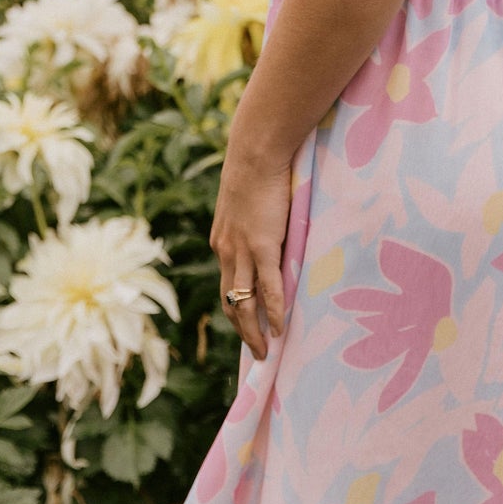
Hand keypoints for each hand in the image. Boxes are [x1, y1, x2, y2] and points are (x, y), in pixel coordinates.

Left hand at [210, 125, 292, 362]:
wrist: (256, 151)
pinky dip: (273, 311)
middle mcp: (226, 251)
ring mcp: (242, 251)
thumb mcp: (246, 200)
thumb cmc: (256, 168)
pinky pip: (269, 288)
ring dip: (254, 332)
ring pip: (244, 303)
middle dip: (242, 331)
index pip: (227, 284)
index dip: (236, 308)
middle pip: (231, 302)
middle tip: (256, 353)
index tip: (246, 327)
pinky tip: (281, 328)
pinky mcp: (262, 246)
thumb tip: (266, 226)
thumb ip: (253, 220)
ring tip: (266, 352)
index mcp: (221, 241)